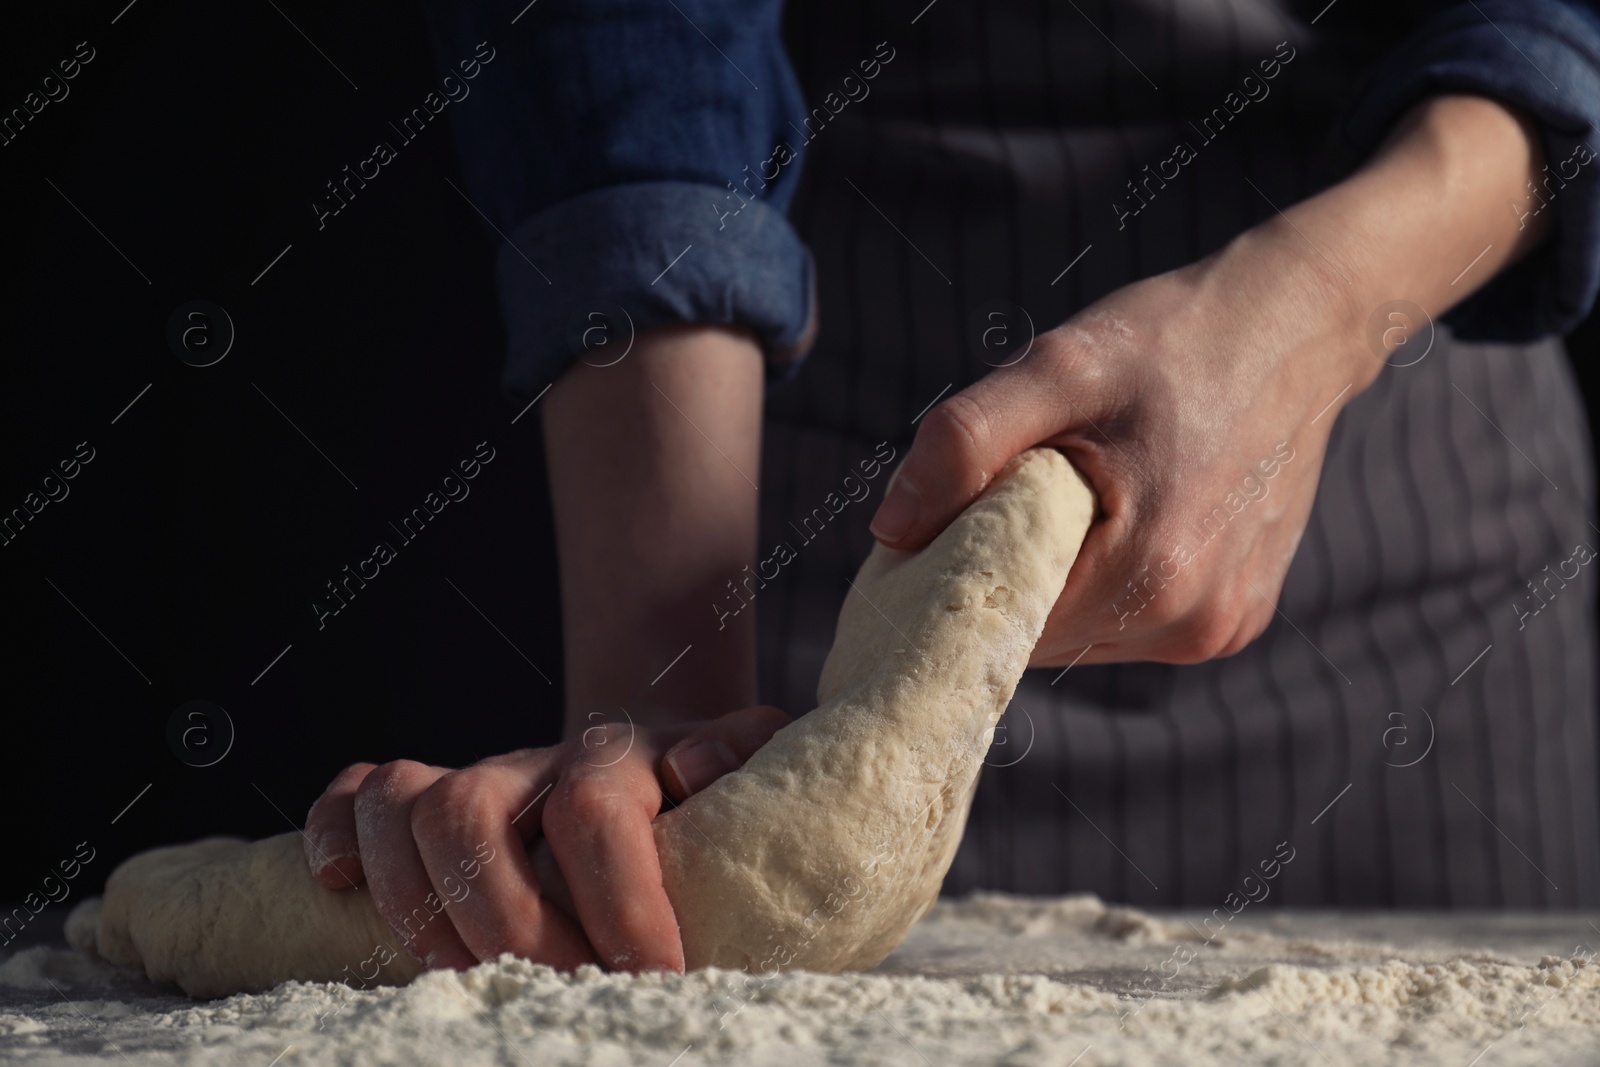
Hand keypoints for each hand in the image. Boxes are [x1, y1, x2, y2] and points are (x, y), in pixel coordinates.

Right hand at [301, 703, 788, 973]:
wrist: (662, 762)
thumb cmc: (710, 799)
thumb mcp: (749, 774)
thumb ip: (745, 760)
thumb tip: (699, 770)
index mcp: (620, 758)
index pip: (594, 808)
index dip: (618, 897)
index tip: (654, 977)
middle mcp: (535, 763)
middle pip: (471, 810)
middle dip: (505, 920)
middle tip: (560, 993)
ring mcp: (476, 779)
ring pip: (402, 801)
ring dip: (417, 900)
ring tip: (466, 977)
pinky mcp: (428, 802)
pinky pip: (350, 793)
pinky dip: (332, 834)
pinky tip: (338, 889)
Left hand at [869, 95, 1548, 665]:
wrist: (1296, 328)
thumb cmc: (1170, 341)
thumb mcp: (1056, 368)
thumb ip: (966, 443)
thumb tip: (892, 530)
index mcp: (1150, 573)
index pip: (1002, 623)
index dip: (947, 585)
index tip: (920, 541)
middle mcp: (1193, 622)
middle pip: (1038, 637)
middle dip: (997, 580)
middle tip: (982, 503)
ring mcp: (1220, 629)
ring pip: (1079, 636)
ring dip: (1049, 583)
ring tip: (1061, 499)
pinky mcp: (1234, 621)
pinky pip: (1128, 625)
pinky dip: (1098, 585)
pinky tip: (1109, 519)